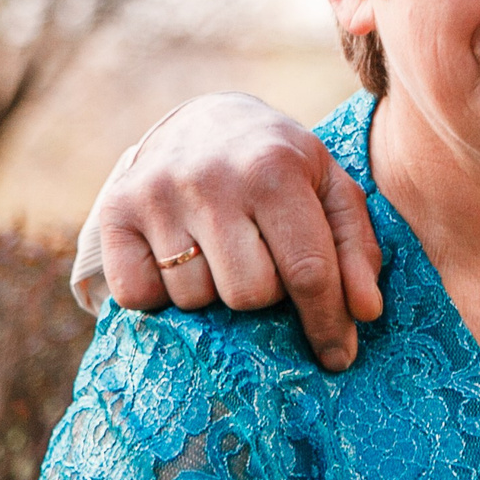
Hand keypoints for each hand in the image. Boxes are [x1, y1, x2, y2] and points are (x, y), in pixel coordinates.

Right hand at [97, 92, 383, 370]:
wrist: (205, 120)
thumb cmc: (279, 165)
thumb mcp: (331, 190)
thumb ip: (356, 250)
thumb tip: (365, 314)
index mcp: (275, 169)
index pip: (307, 270)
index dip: (326, 322)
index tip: (338, 358)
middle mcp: (212, 179)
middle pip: (248, 295)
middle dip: (265, 293)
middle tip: (262, 259)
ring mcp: (156, 196)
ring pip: (194, 301)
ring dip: (214, 292)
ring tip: (220, 252)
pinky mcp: (114, 214)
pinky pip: (139, 298)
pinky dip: (161, 295)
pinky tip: (179, 260)